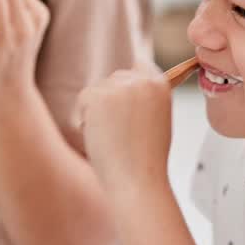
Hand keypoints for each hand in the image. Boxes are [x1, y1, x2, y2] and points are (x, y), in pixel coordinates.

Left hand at [77, 68, 172, 193]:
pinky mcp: (99, 96)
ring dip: (99, 109)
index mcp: (160, 84)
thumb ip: (145, 98)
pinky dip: (87, 117)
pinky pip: (84, 99)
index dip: (129, 82)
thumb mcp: (158, 118)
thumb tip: (125, 84)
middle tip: (120, 130)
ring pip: (98, 89)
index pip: (139, 65)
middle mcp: (141, 80)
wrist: (137, 179)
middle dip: (111, 98)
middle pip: (115, 78)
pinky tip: (101, 135)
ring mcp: (120, 86)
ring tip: (113, 136)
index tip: (125, 98)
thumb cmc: (147, 157)